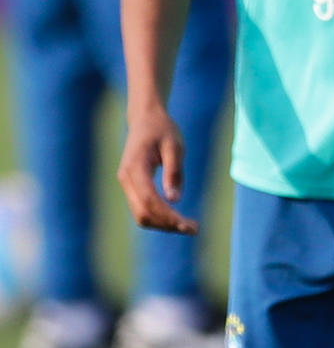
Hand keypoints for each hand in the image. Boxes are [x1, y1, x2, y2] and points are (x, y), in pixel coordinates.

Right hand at [117, 108, 197, 234]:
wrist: (145, 119)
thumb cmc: (162, 129)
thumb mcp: (174, 146)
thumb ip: (174, 172)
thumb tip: (174, 200)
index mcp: (135, 167)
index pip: (150, 200)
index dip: (168, 216)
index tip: (189, 225)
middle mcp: (126, 179)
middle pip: (143, 213)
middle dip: (168, 225)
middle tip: (194, 229)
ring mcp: (126, 184)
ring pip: (141, 215)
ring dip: (163, 225)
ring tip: (188, 226)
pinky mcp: (131, 187)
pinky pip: (142, 209)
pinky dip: (159, 218)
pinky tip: (177, 219)